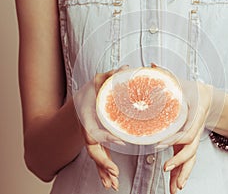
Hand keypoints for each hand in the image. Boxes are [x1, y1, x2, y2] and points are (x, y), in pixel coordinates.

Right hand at [73, 65, 128, 190]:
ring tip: (113, 184)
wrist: (80, 100)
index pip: (93, 130)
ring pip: (96, 157)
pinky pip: (100, 156)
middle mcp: (87, 129)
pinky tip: (112, 181)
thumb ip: (109, 76)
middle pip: (92, 150)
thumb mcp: (98, 81)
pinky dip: (104, 169)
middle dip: (102, 163)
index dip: (106, 137)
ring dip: (103, 171)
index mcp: (88, 116)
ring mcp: (91, 137)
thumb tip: (125, 68)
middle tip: (115, 175)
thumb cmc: (91, 91)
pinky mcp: (97, 141)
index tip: (121, 142)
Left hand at [160, 80, 212, 193]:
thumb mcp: (182, 81)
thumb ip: (167, 75)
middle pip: (191, 149)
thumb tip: (151, 64)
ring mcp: (193, 138)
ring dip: (183, 173)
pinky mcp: (188, 143)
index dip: (174, 139)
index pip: (186, 131)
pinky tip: (175, 184)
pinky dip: (182, 172)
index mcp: (193, 116)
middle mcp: (194, 129)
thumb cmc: (192, 91)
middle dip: (180, 161)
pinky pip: (187, 160)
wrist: (207, 97)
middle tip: (167, 169)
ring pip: (190, 159)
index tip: (160, 144)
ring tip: (175, 188)